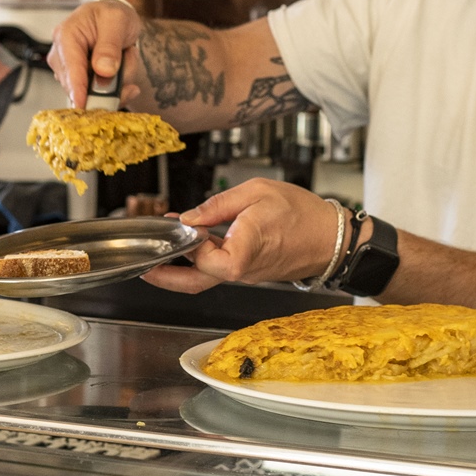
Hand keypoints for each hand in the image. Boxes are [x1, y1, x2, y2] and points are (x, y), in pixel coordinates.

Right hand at [47, 0, 142, 109]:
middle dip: (109, 81)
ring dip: (115, 82)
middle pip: (79, 84)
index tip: (83, 105)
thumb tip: (103, 71)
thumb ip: (110, 45)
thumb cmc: (112, 15)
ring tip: (126, 56)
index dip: (77, 88)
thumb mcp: (117, 21)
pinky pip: (97, 94)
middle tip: (129, 57)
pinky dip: (115, 88)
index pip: (71, 67)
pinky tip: (125, 74)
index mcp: (66, 35)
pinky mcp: (78, 81)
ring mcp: (68, 70)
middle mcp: (61, 54)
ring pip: (91, 92)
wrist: (114, 19)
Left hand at [142, 179, 344, 294]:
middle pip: (194, 283)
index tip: (177, 223)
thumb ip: (218, 204)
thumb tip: (189, 216)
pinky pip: (219, 269)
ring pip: (205, 277)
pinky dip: (201, 258)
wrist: (332, 237)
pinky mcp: (248, 271)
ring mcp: (244, 274)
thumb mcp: (257, 193)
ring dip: (181, 265)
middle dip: (164, 278)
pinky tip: (193, 239)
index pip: (201, 258)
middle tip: (143, 267)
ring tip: (163, 247)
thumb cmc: (302, 214)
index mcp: (243, 253)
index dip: (185, 242)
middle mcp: (241, 271)